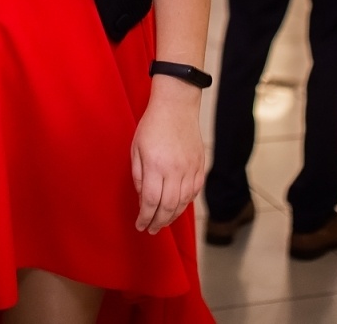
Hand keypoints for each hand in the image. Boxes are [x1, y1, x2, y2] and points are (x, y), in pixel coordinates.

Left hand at [130, 79, 204, 233]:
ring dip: (172, 216)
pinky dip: (186, 203)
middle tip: (151, 229)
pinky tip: (178, 206)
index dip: (145, 217)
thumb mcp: (136, 149)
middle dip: (159, 222)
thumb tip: (143, 198)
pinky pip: (195, 192)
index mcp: (156, 166)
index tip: (140, 225)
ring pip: (183, 202)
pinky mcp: (200, 165)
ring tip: (163, 222)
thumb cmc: (152, 125)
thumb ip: (139, 176)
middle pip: (168, 207)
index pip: (151, 201)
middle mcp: (175, 170)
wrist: (177, 106)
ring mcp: (190, 168)